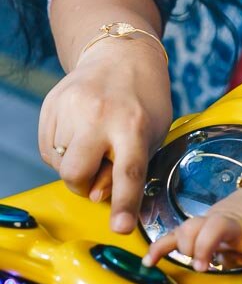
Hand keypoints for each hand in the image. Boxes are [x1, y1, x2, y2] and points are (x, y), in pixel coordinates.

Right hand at [38, 38, 171, 233]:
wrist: (120, 55)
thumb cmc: (142, 101)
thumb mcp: (152, 133)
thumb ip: (130, 166)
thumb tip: (95, 195)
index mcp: (133, 124)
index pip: (128, 171)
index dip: (123, 204)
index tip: (119, 227)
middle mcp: (99, 115)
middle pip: (76, 174)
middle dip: (83, 184)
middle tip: (98, 170)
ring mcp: (70, 108)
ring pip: (58, 164)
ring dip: (75, 164)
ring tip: (93, 140)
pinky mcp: (51, 104)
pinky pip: (47, 149)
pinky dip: (62, 150)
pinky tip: (79, 133)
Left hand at [143, 186, 241, 283]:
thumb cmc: (238, 224)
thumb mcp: (215, 234)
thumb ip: (198, 247)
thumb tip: (179, 267)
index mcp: (206, 225)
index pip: (179, 232)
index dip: (161, 246)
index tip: (148, 263)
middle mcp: (218, 222)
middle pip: (194, 225)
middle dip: (187, 244)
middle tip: (193, 264)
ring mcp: (239, 226)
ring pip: (217, 227)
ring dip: (205, 246)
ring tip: (204, 267)